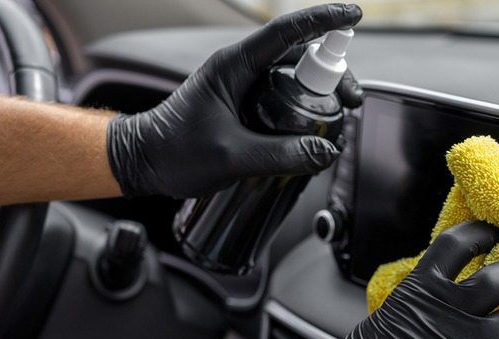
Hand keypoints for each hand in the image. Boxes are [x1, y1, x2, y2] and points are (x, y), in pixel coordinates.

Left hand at [106, 4, 362, 197]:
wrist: (145, 162)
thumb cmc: (175, 153)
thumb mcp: (231, 156)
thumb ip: (280, 154)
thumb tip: (325, 151)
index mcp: (233, 66)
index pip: (286, 32)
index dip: (323, 20)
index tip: (353, 16)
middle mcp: (240, 68)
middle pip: (299, 55)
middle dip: (332, 72)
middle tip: (351, 102)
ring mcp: (243, 84)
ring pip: (293, 76)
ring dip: (320, 91)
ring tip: (338, 118)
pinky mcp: (245, 103)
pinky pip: (282, 95)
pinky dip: (303, 105)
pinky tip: (314, 126)